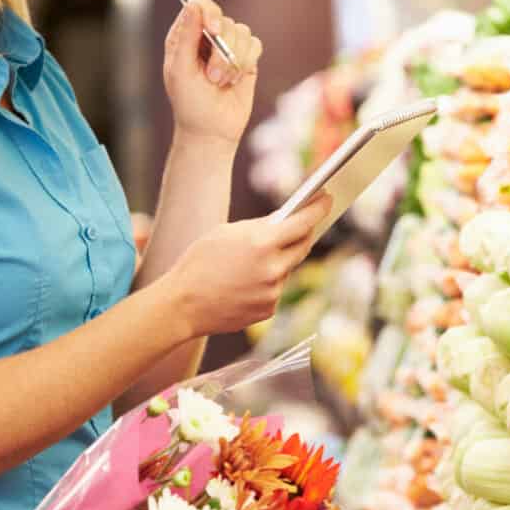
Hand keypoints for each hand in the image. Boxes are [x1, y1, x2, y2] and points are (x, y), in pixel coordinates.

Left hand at [163, 0, 262, 148]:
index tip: (213, 31)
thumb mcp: (181, 70)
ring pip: (242, 32)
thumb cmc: (190, 103)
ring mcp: (227, 47)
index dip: (210, 13)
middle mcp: (206, 38)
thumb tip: (194, 5)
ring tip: (221, 82)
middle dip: (222, 50)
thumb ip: (187, 36)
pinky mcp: (246, 59)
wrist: (212, 130)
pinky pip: (255, 45)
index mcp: (185, 36)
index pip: (199, 5)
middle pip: (224, 20)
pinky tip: (235, 80)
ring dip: (233, 60)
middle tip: (212, 76)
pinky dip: (246, 63)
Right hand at [166, 194, 331, 337]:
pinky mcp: (268, 310)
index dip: (319, 209)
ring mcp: (272, 292)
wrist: (182, 304)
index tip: (327, 199)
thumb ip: (261, 227)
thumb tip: (286, 222)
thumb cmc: (199, 261)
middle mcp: (273, 268)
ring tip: (259, 254)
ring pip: (287, 269)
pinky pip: (275, 289)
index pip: (304, 221)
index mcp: (262, 242)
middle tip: (306, 221)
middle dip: (304, 232)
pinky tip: (248, 279)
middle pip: (303, 245)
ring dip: (280, 259)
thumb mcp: (228, 232)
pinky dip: (267, 281)